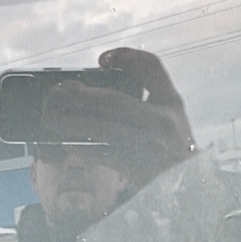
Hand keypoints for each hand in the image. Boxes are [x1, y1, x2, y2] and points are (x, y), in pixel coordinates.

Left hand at [38, 47, 194, 186]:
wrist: (189, 183)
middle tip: (56, 93)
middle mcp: (160, 122)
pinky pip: (103, 156)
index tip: (102, 60)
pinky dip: (83, 150)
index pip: (150, 67)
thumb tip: (103, 64)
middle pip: (112, 102)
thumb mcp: (170, 108)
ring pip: (103, 130)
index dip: (125, 58)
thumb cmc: (172, 141)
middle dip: (79, 96)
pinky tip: (68, 145)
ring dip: (72, 123)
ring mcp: (147, 147)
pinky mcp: (136, 169)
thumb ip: (146, 83)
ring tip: (51, 118)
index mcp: (169, 102)